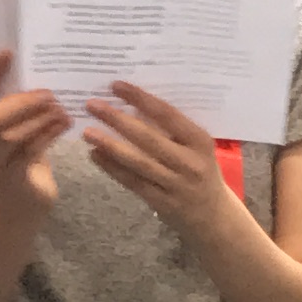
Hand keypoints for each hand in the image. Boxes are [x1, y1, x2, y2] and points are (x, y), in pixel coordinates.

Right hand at [0, 50, 69, 207]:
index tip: (7, 52)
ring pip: (11, 135)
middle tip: (49, 94)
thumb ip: (17, 105)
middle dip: (21, 102)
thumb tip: (41, 69)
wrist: (25, 200)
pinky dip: (48, 136)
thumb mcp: (15, 126)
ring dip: (39, 119)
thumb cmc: (21, 155)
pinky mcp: (9, 179)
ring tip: (61, 109)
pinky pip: (28, 153)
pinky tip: (65, 125)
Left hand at [82, 79, 237, 234]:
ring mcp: (176, 184)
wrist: (214, 215)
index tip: (117, 86)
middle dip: (117, 120)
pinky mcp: (162, 202)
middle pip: (148, 138)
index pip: (167, 115)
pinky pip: (133, 182)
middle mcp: (190, 163)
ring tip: (88, 132)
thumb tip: (133, 104)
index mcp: (200, 142)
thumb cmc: (202, 171)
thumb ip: (171, 131)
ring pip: (138, 162)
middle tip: (92, 105)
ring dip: (110, 145)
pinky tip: (95, 155)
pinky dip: (112, 168)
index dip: (141, 99)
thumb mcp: (196, 148)